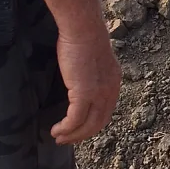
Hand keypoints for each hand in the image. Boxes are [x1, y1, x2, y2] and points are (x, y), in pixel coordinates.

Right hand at [51, 29, 121, 144]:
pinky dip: (65, 128)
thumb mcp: (91, 60)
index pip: (105, 111)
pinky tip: (56, 130)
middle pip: (98, 123)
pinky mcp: (85, 94)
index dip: (91, 124)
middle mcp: (110, 91)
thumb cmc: (82, 38)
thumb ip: (90, 74)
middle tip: (66, 139)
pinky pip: (75, 119)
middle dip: (82, 135)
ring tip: (58, 137)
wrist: (82, 28)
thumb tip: (79, 81)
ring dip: (72, 135)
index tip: (78, 129)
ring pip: (87, 125)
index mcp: (113, 83)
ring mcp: (99, 94)